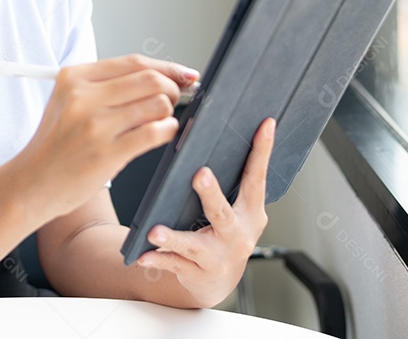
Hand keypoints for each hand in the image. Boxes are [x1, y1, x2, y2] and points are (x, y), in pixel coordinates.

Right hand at [14, 54, 199, 221]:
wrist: (32, 184)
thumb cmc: (56, 145)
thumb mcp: (69, 102)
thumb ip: (106, 87)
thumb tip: (159, 76)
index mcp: (73, 77)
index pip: (134, 62)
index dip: (167, 67)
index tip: (184, 74)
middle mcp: (83, 97)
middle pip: (150, 79)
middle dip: (172, 88)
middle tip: (174, 100)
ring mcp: (94, 125)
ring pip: (157, 104)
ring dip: (169, 112)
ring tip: (162, 121)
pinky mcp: (106, 153)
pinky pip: (155, 132)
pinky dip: (168, 131)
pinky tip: (162, 134)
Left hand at [133, 117, 275, 308]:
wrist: (218, 282)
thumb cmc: (225, 235)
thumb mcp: (238, 210)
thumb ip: (233, 183)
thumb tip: (218, 135)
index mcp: (251, 213)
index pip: (257, 178)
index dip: (262, 151)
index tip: (265, 124)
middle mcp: (237, 235)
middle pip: (223, 213)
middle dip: (211, 194)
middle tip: (200, 175)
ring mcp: (217, 257)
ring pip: (193, 245)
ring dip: (174, 237)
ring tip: (155, 231)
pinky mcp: (197, 273)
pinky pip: (174, 264)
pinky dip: (157, 259)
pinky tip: (142, 256)